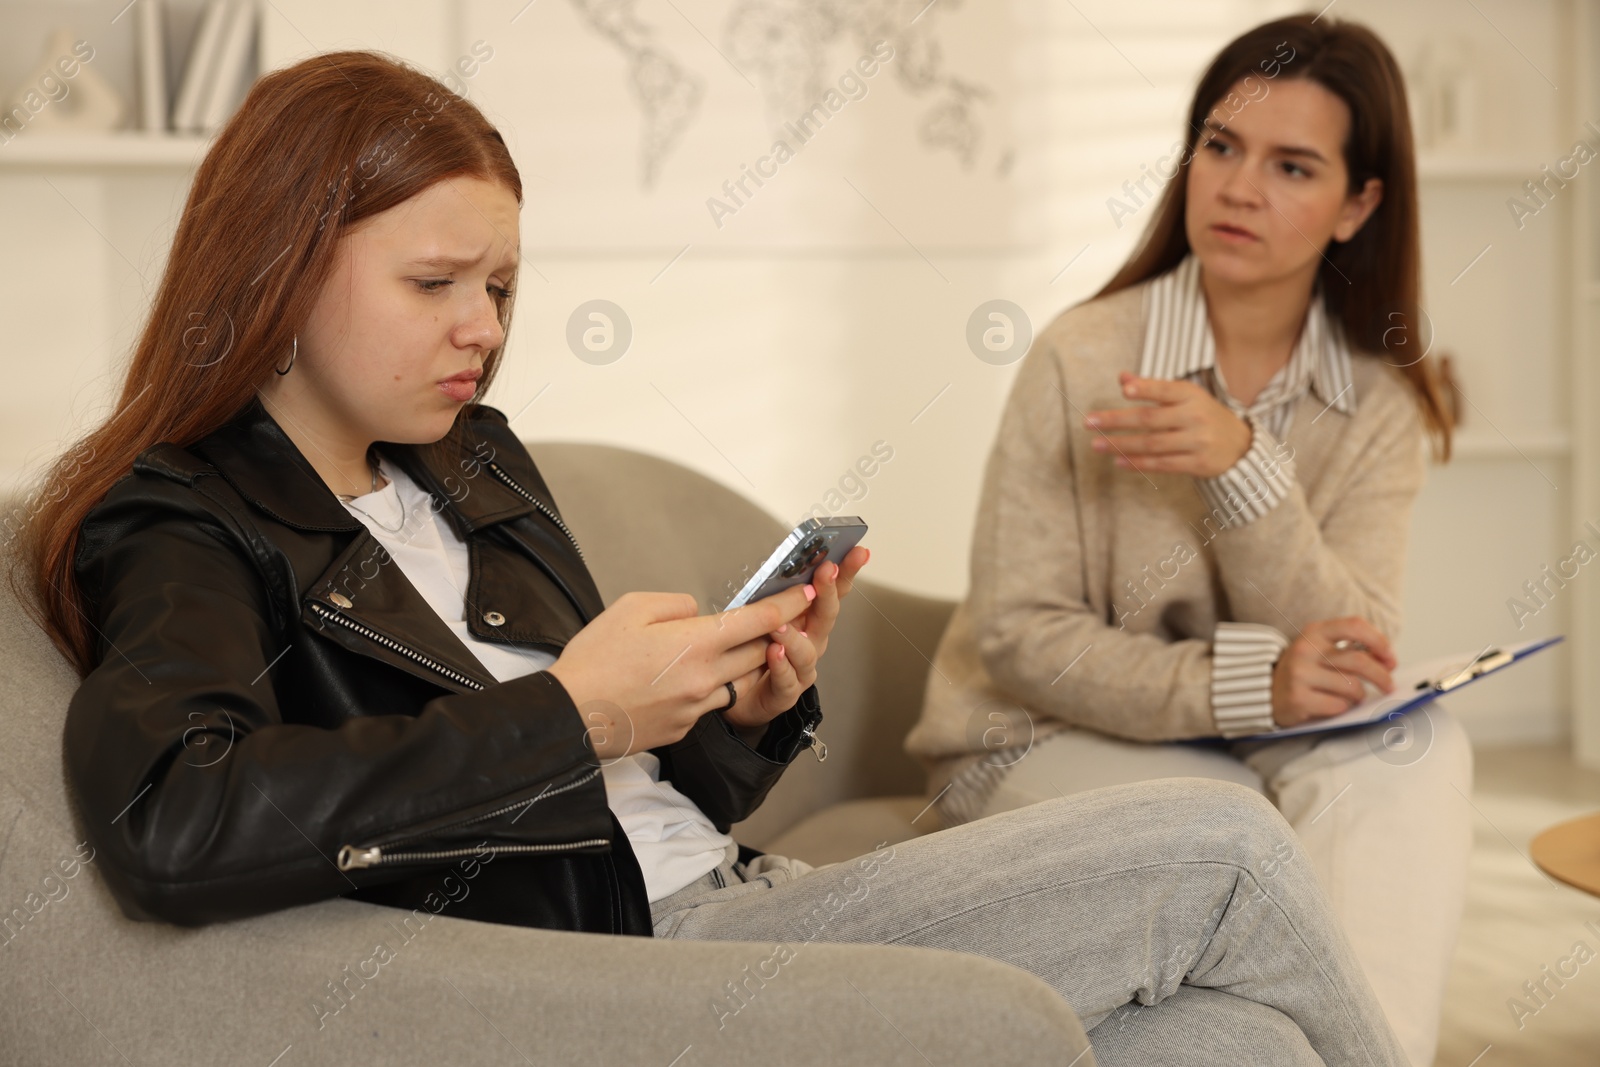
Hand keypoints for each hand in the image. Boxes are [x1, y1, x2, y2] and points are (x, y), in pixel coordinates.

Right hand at [546, 583, 815, 759]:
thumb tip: (697, 613)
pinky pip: (707, 704)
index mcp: (695, 643)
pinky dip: (702, 690)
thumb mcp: (631, 608)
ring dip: (733, 665)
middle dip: (767, 637)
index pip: (758, 621)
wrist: (570, 716)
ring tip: (708, 654)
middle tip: (768, 622)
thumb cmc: (594, 660)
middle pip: (757, 653)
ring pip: (734, 681)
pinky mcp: (684, 729)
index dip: (788, 605)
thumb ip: (675, 604)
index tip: (807, 592)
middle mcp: (705, 678)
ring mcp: (697, 708)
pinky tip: (670, 684)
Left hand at [722, 545, 869, 731]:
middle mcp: (812, 641)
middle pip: (827, 615)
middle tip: (826, 571)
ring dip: (795, 635)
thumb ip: (774, 594)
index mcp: (808, 618)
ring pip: (807, 650)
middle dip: (828, 591)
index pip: (833, 591)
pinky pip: (787, 679)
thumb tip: (781, 563)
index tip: (857, 552)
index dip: (846, 571)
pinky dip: (781, 666)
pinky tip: (774, 653)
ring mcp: (802, 667)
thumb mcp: (762, 614)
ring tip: (781, 624)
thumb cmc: (753, 650)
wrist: (740, 694)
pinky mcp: (787, 691)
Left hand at [1083, 371, 1252, 477]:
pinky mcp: (1197, 463)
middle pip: (1150, 419)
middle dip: (1116, 420)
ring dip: (1121, 445)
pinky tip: (1118, 461)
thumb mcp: (1184, 396)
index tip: (1123, 390)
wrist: (1241, 445)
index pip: (1164, 390)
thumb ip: (1153, 388)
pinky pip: (1162, 464)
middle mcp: (1195, 416)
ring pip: (1152, 444)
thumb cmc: (1203, 415)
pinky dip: (1138, 463)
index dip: (1145, 389)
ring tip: (1096, 444)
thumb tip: (1122, 378)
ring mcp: (1197, 441)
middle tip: (1089, 422)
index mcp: (1191, 394)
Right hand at [1271, 617, 1397, 727]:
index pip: (1355, 626)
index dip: (1379, 641)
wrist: (1266, 691)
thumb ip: (1351, 649)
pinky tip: (1333, 704)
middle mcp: (1305, 649)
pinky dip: (1343, 708)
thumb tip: (1388, 662)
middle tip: (1389, 685)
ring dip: (1359, 696)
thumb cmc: (1304, 670)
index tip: (1390, 658)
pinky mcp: (1298, 699)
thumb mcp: (1321, 649)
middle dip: (1382, 676)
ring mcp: (1300, 674)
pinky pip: (1338, 706)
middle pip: (1359, 661)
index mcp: (1315, 632)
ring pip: (1352, 687)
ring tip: (1351, 696)